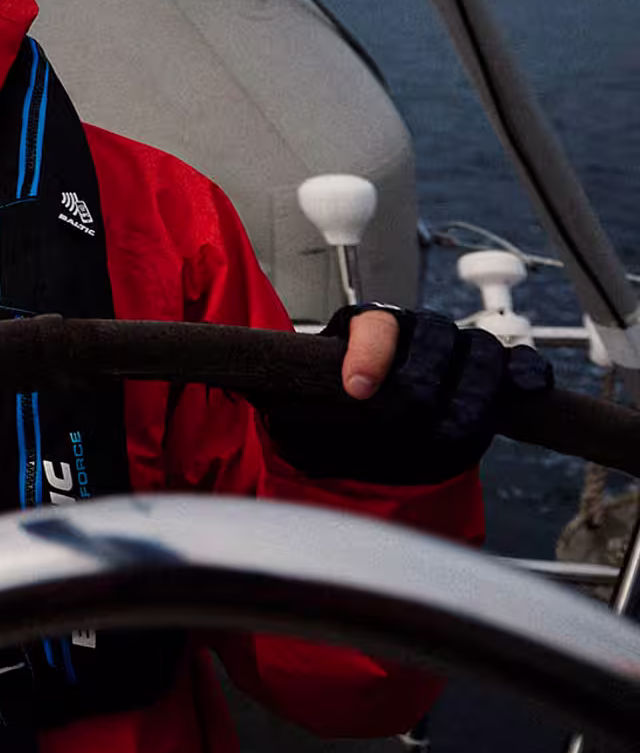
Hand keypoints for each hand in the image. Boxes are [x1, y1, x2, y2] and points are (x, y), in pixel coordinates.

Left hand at [263, 306, 551, 485]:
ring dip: (471, 388)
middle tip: (415, 423)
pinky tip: (524, 390)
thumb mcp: (292, 404)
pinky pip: (518, 364)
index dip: (367, 355)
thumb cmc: (328, 412)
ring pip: (474, 348)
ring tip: (457, 425)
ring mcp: (453, 347)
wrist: (369, 425)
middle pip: (430, 338)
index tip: (355, 389)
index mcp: (360, 329)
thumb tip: (228, 378)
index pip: (370, 327)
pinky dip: (524, 374)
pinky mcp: (492, 373)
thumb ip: (272, 391)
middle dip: (423, 384)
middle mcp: (410, 329)